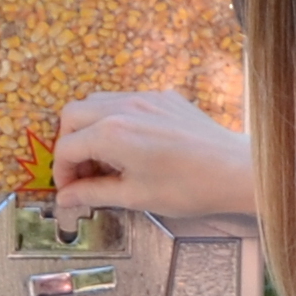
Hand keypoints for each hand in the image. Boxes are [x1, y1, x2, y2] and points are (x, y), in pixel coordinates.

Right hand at [53, 90, 257, 225]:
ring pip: (96, 102)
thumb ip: (93, 193)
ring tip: (104, 158)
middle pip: (72, 115)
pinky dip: (114, 119)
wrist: (234, 170)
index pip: (66, 147)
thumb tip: (66, 198)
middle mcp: (123, 107)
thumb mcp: (134, 196)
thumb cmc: (188, 187)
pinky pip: (124, 100)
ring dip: (89, 128)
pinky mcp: (163, 97)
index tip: (70, 190)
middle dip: (69, 144)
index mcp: (112, 133)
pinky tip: (130, 145)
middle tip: (81, 172)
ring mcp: (145, 98)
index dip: (61, 172)